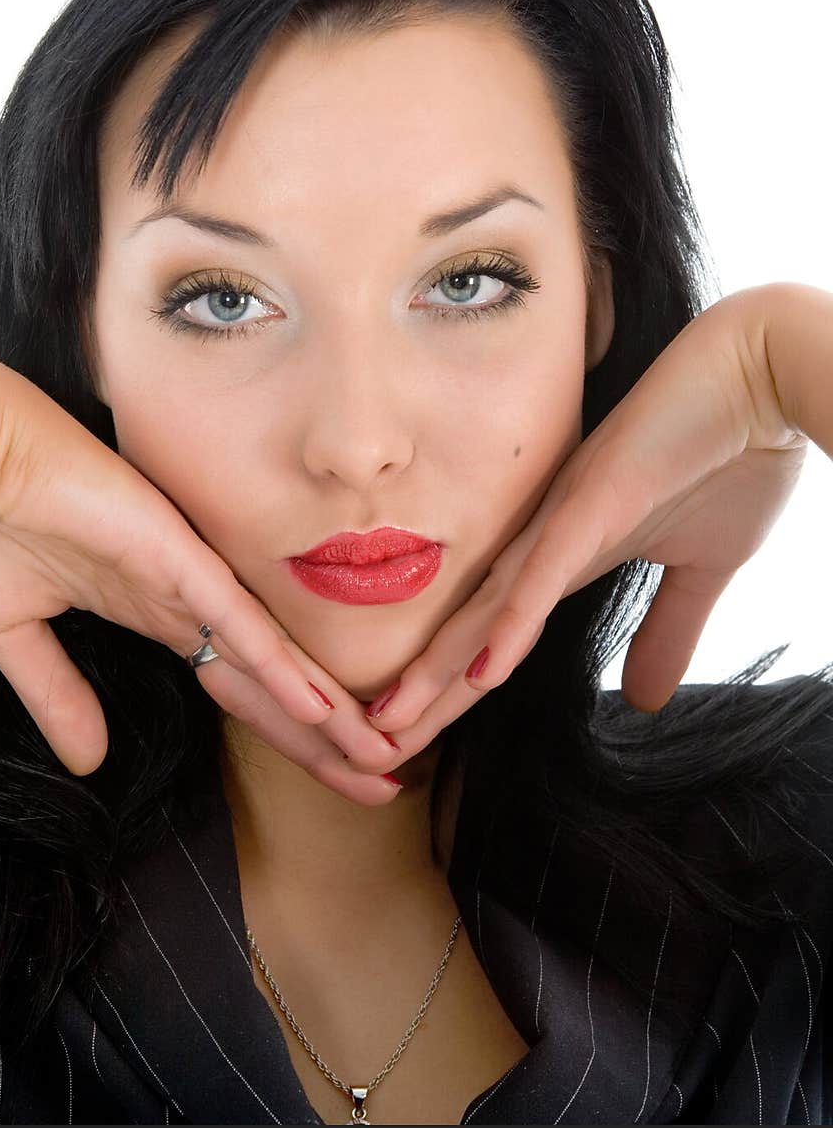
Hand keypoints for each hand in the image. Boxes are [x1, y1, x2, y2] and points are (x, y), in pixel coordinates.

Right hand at [0, 350, 398, 798]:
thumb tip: (90, 763)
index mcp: (161, 618)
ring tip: (380, 759)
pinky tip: (321, 706)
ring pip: (273, 662)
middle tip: (386, 784)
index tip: (338, 777)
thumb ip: (60, 697)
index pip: (244, 694)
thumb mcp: (18, 637)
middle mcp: (191, 603)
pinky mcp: (175, 556)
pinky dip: (276, 666)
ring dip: (327, 715)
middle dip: (329, 742)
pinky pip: (234, 621)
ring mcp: (188, 580)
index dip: (292, 739)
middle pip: (276, 689)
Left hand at [363, 285, 809, 753]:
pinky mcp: (597, 499)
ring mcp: (567, 519)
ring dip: (442, 669)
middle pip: (471, 630)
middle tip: (369, 750)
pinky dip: (514, 620)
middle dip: (423, 693)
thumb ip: (667, 633)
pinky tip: (481, 671)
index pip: (496, 639)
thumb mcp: (700, 572)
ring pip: (490, 606)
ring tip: (390, 721)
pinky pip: (547, 570)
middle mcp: (548, 541)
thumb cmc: (731, 461)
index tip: (411, 742)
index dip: (452, 694)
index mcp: (567, 556)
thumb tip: (646, 702)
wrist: (758, 377)